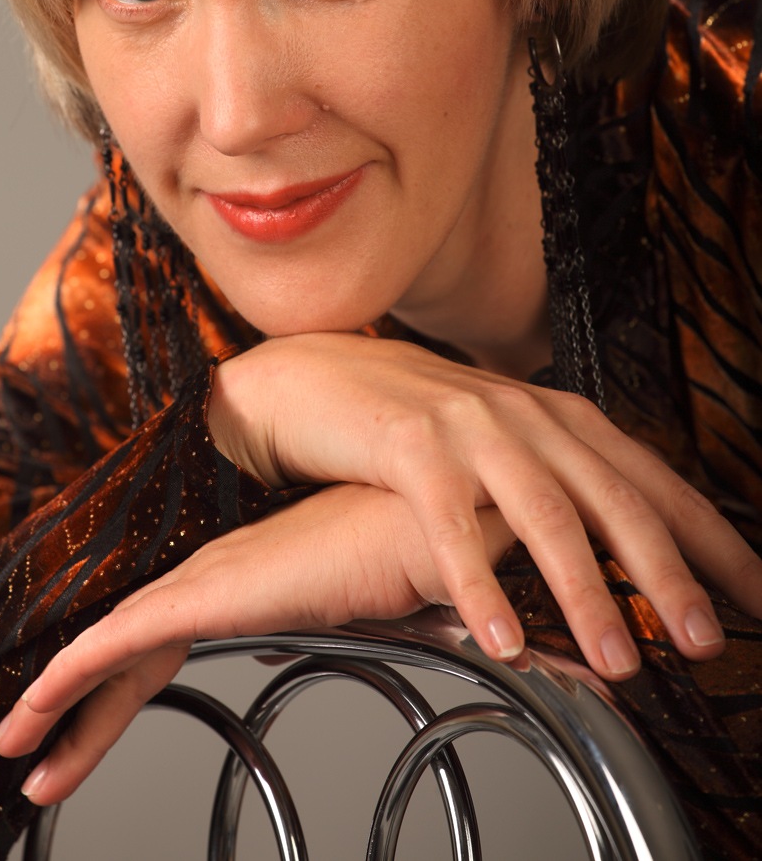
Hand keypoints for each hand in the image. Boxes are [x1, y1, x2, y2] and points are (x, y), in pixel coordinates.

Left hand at [0, 486, 514, 803]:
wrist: (426, 525)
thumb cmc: (400, 556)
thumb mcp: (343, 605)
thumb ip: (307, 624)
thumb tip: (273, 658)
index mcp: (235, 579)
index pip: (151, 641)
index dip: (109, 686)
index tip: (77, 729)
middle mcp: (207, 575)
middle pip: (118, 653)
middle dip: (70, 710)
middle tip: (29, 757)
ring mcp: (202, 581)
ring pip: (103, 651)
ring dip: (54, 705)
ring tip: (18, 756)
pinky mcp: (205, 594)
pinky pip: (116, 642)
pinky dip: (70, 676)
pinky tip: (35, 708)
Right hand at [209, 333, 761, 677]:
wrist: (319, 375)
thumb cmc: (415, 421)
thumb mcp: (502, 442)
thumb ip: (560, 479)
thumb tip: (625, 544)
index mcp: (557, 416)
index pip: (653, 479)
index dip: (709, 537)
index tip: (754, 592)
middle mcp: (526, 414)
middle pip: (613, 496)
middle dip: (667, 573)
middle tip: (706, 639)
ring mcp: (470, 426)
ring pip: (545, 513)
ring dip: (588, 591)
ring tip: (618, 661)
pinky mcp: (410, 446)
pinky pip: (454, 525)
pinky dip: (482, 586)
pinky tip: (503, 638)